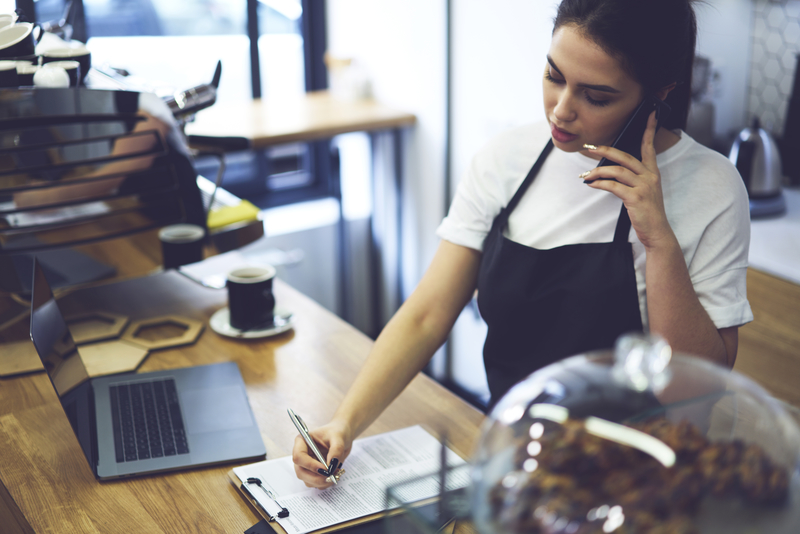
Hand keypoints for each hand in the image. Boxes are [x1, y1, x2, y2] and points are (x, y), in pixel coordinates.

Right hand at [292, 419, 352, 487]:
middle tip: (331, 476)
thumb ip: (336, 450)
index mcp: (302, 442)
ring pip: (307, 480)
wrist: (342, 436)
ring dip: (322, 482)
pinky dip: (325, 483)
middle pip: (301, 472)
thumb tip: (331, 466)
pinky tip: (334, 475)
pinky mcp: (313, 473)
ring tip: (336, 474)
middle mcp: (302, 455)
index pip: (299, 457)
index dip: (310, 465)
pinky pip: (315, 483)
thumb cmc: (337, 432)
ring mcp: (306, 465)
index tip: (325, 468)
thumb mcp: (338, 438)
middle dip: (316, 477)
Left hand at [579, 111, 675, 250]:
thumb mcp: (643, 191)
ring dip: (598, 171)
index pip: (649, 147)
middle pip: (625, 156)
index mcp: (652, 172)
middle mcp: (650, 176)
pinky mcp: (636, 198)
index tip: (650, 114)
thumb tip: (607, 169)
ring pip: (616, 171)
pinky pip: (613, 186)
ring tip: (585, 175)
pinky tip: (591, 184)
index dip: (649, 130)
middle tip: (589, 148)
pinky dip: (600, 184)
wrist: (656, 231)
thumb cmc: (646, 211)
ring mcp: (644, 187)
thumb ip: (631, 178)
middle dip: (605, 150)